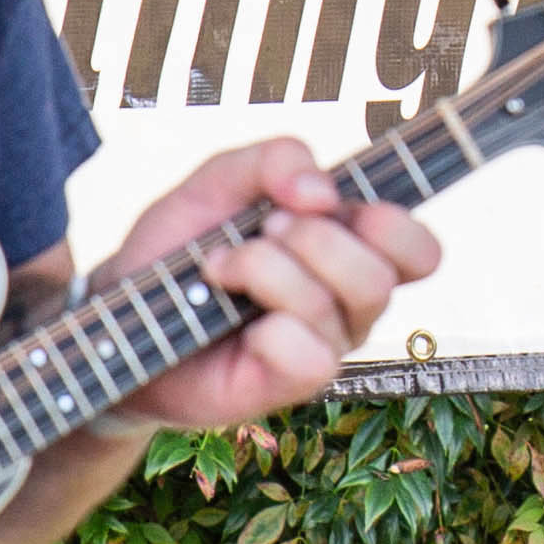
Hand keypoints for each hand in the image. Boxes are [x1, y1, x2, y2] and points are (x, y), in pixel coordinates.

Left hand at [102, 138, 441, 431]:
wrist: (122, 312)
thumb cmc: (181, 250)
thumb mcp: (219, 181)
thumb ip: (274, 160)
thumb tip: (321, 189)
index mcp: (351, 250)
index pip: (420, 248)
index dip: (394, 223)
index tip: (328, 203)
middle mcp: (350, 302)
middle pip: (383, 271)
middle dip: (313, 237)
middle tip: (262, 231)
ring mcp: (326, 345)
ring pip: (339, 303)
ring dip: (268, 270)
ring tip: (221, 266)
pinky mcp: (294, 382)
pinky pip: (312, 353)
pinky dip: (267, 327)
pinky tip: (232, 321)